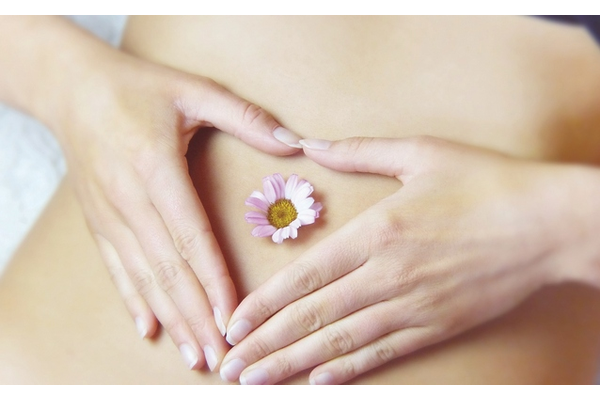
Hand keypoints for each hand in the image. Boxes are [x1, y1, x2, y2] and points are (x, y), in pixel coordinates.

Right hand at [54, 48, 301, 370]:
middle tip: (222, 355)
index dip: (214, 281)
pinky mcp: (97, 222)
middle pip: (168, 269)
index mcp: (156, 169)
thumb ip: (245, 118)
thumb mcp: (194, 91)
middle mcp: (129, 199)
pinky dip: (134, 301)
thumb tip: (294, 143)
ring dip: (172, 319)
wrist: (73, 89)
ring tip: (195, 354)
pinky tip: (149, 329)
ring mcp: (109, 215)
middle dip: (197, 316)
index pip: (191, 237)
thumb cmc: (138, 88)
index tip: (234, 317)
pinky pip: (116, 269)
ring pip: (144, 277)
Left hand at [220, 135, 598, 383]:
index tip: (234, 323)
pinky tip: (318, 382)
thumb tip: (311, 143)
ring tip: (257, 381)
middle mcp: (387, 275)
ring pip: (340, 342)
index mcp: (378, 231)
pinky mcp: (436, 325)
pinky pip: (383, 353)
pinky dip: (347, 369)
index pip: (306, 276)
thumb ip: (359, 150)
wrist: (547, 224)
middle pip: (313, 316)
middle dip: (266, 345)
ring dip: (294, 364)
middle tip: (229, 366)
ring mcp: (412, 306)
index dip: (264, 304)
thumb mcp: (420, 153)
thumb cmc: (485, 183)